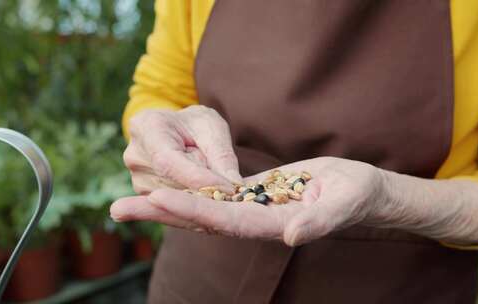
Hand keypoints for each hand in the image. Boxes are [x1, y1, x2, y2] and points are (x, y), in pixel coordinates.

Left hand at [111, 157, 384, 245]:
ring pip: (203, 206)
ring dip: (166, 203)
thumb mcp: (343, 203)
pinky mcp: (253, 193)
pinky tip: (165, 185)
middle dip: (161, 213)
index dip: (193, 210)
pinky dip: (190, 190)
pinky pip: (216, 193)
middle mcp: (254, 220)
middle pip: (201, 218)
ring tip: (127, 200)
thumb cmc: (358, 195)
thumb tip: (290, 236)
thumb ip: (318, 221)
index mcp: (271, 224)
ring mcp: (251, 207)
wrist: (360, 189)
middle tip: (117, 208)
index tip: (158, 197)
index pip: (225, 220)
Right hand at [124, 105, 241, 194]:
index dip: (198, 179)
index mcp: (147, 127)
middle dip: (205, 186)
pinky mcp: (145, 195)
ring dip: (200, 192)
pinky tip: (199, 185)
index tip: (228, 189)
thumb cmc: (195, 125)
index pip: (169, 161)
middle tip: (229, 182)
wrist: (177, 130)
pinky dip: (193, 199)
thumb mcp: (213, 128)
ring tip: (208, 174)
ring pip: (177, 199)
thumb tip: (234, 185)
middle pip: (174, 184)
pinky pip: (175, 206)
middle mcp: (135, 155)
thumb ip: (222, 155)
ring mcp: (137, 178)